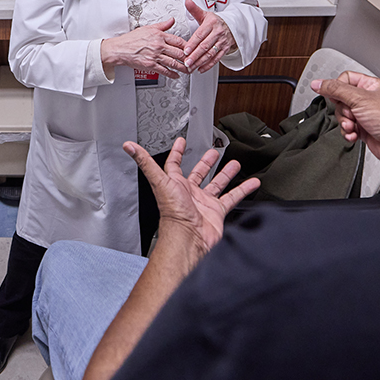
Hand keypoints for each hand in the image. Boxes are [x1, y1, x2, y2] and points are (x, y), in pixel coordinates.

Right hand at [100, 17, 187, 78]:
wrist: (120, 49)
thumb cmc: (132, 39)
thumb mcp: (148, 28)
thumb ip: (162, 25)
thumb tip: (171, 20)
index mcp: (159, 36)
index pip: (178, 41)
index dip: (188, 46)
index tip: (192, 49)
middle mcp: (159, 46)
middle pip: (179, 52)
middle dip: (188, 58)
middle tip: (193, 61)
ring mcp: (155, 56)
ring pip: (174, 62)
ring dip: (183, 68)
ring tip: (188, 70)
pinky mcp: (151, 65)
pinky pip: (165, 70)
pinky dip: (172, 74)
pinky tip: (176, 75)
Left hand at [124, 137, 259, 256]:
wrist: (189, 238)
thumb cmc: (173, 213)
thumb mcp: (159, 181)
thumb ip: (144, 162)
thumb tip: (128, 146)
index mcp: (175, 184)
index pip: (174, 165)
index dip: (177, 152)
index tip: (181, 142)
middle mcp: (189, 193)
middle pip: (198, 174)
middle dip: (205, 162)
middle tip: (213, 152)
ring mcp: (204, 203)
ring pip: (216, 184)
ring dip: (225, 174)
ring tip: (234, 163)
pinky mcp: (217, 212)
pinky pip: (232, 198)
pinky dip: (243, 189)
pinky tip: (251, 182)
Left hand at [182, 0, 234, 71]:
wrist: (233, 25)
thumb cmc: (215, 21)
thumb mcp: (205, 14)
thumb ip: (194, 9)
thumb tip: (187, 1)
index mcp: (211, 23)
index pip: (200, 35)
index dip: (192, 43)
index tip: (185, 50)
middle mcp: (218, 33)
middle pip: (205, 46)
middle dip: (195, 55)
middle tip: (186, 62)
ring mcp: (222, 42)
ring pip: (210, 54)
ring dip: (200, 62)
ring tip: (191, 67)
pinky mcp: (225, 49)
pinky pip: (216, 58)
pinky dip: (208, 65)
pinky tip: (200, 69)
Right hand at [311, 71, 379, 171]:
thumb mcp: (359, 99)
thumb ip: (335, 90)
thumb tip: (318, 83)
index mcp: (371, 86)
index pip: (345, 79)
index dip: (337, 88)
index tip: (333, 96)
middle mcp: (369, 99)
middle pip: (341, 99)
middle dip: (342, 110)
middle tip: (350, 114)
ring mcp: (366, 115)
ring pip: (343, 115)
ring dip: (345, 123)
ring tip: (353, 126)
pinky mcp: (365, 130)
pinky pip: (348, 128)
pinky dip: (348, 133)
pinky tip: (355, 135)